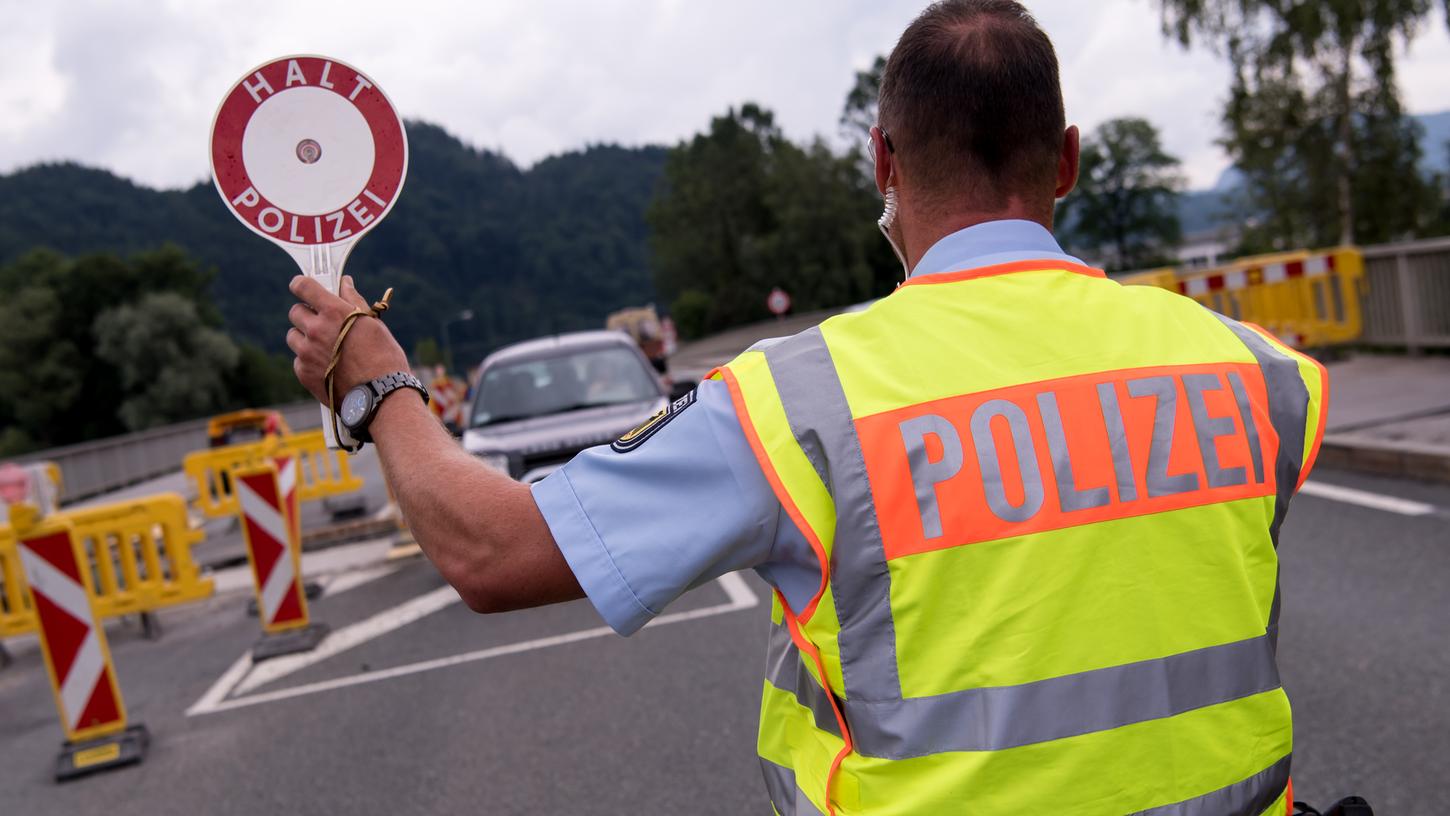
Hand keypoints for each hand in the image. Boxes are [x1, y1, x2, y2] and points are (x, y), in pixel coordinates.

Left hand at [286, 275, 410, 403]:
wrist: (382, 396)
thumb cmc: (384, 358)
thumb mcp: (373, 324)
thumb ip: (353, 301)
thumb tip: (344, 284)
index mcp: (334, 312)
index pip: (304, 287)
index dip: (301, 285)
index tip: (302, 286)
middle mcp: (317, 330)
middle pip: (295, 312)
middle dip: (307, 314)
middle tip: (322, 322)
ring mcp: (307, 353)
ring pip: (294, 336)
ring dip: (305, 337)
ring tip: (326, 347)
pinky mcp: (303, 373)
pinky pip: (298, 359)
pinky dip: (308, 360)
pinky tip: (327, 365)